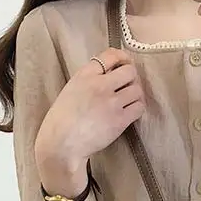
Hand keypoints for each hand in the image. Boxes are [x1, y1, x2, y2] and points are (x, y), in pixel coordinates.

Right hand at [35, 48, 144, 186]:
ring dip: (135, 95)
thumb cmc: (61, 121)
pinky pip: (139, 107)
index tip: (125, 64)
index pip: (110, 55)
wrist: (61, 145)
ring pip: (137, 89)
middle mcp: (99, 85)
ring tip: (128, 102)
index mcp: (84, 75)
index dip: (122, 58)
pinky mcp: (119, 120)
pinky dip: (137, 109)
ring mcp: (111, 102)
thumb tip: (109, 75)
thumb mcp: (71, 90)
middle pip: (130, 71)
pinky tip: (130, 113)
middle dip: (132, 78)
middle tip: (128, 87)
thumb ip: (89, 80)